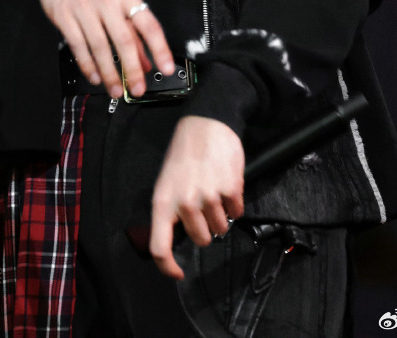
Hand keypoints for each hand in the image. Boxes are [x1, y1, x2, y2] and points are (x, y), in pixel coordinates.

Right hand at [34, 0, 174, 98]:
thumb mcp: (118, 0)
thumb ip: (133, 30)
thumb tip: (146, 62)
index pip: (148, 24)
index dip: (159, 48)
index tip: (166, 68)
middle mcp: (106, 0)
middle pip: (124, 40)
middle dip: (132, 69)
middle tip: (138, 89)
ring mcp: (84, 7)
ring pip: (100, 47)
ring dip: (110, 73)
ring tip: (117, 90)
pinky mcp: (64, 16)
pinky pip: (78, 46)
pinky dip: (88, 65)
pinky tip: (95, 77)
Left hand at [150, 115, 244, 278]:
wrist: (207, 123)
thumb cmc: (185, 153)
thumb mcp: (167, 181)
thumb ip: (171, 209)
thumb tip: (179, 236)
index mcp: (163, 202)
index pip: (159, 247)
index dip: (168, 267)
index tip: (178, 273)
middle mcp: (184, 203)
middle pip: (201, 239)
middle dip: (206, 228)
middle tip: (204, 207)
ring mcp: (208, 197)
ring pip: (220, 228)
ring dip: (221, 214)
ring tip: (215, 190)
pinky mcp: (230, 189)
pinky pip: (237, 212)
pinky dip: (235, 203)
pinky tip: (228, 184)